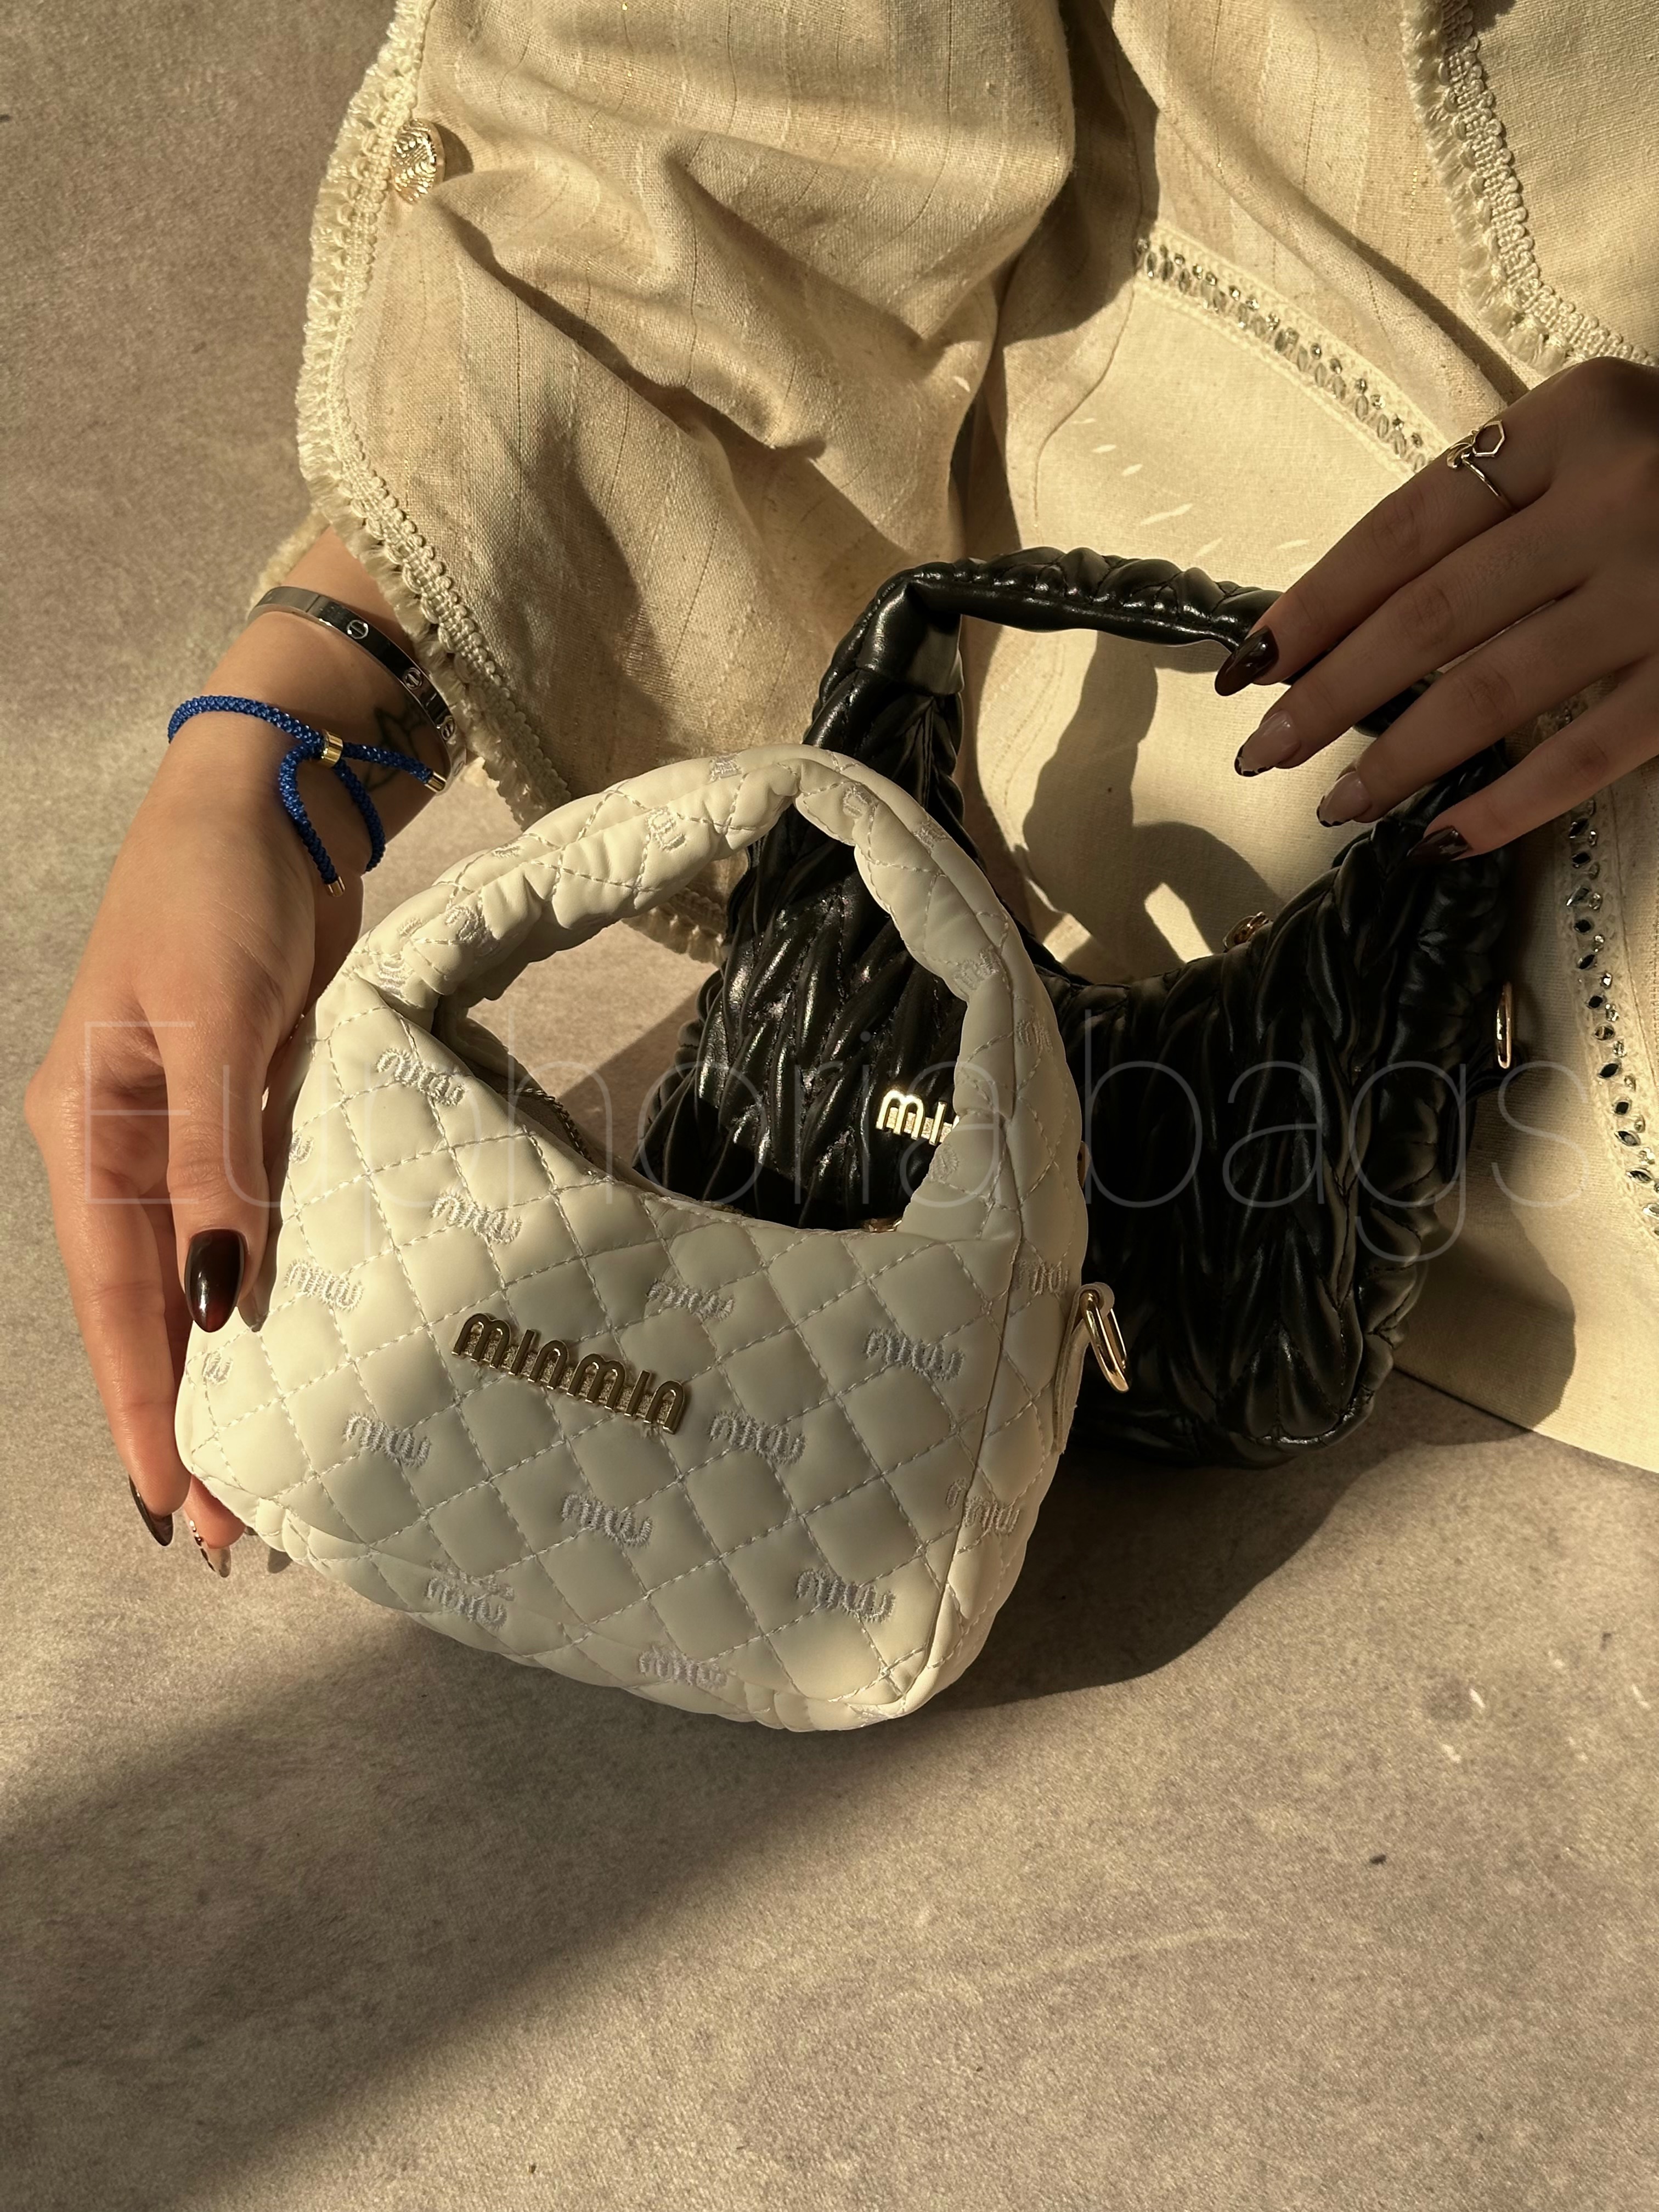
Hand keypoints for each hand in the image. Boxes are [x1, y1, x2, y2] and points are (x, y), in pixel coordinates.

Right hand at [25, 530, 437, 1571]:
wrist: (273, 799)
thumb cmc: (221, 888)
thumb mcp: (218, 1022)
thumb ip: (221, 1159)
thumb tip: (221, 1291)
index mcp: (89, 1132)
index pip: (116, 1302)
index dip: (145, 1409)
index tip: (176, 1507)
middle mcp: (126, 1150)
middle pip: (150, 1313)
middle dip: (185, 1422)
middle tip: (232, 1536)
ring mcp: (185, 1139)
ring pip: (196, 1285)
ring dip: (226, 1377)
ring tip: (263, 1476)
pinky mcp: (244, 1119)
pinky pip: (246, 1231)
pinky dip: (263, 1298)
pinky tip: (290, 1358)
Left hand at [1216, 358, 1658, 857]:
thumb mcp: (1600, 443)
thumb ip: (1500, 506)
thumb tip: (1354, 621)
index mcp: (1574, 419)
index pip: (1404, 526)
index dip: (1316, 602)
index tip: (1249, 663)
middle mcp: (1617, 495)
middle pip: (1432, 614)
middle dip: (1329, 693)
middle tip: (1260, 750)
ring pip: (1493, 691)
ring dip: (1397, 759)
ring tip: (1334, 804)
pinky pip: (1586, 756)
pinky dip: (1504, 803)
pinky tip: (1439, 841)